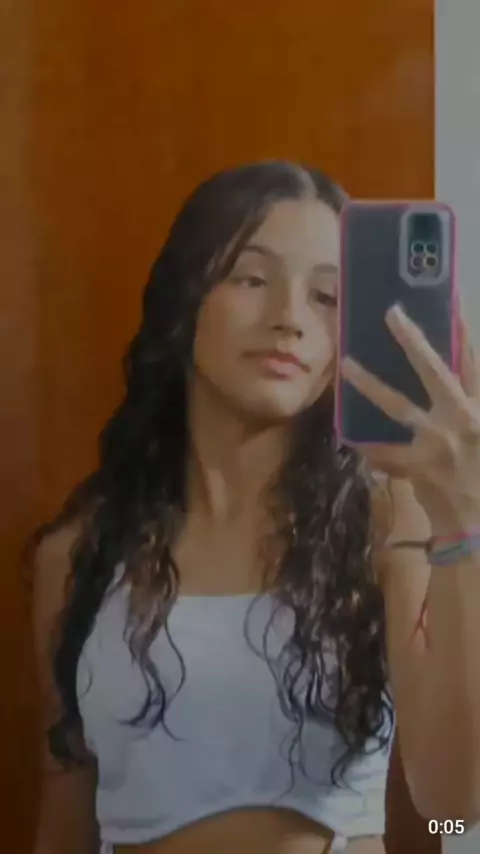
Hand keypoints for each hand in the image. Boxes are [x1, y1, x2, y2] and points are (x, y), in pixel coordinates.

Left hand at [341, 304, 479, 532]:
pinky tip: (349, 438)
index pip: (472, 364)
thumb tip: (459, 377)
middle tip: (392, 313)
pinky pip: (384, 452)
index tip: (452, 303)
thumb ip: (471, 409)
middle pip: (435, 371)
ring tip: (345, 364)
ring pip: (398, 405)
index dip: (463, 333)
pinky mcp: (418, 465)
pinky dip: (368, 448)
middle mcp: (463, 418)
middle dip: (413, 341)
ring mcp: (438, 441)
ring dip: (370, 384)